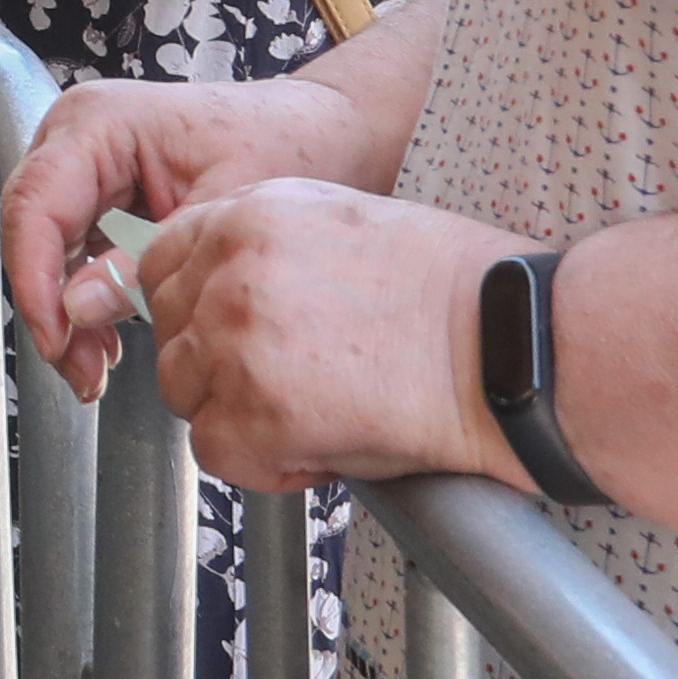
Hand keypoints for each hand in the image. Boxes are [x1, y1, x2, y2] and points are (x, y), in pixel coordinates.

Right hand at [3, 73, 422, 383]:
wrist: (328, 134)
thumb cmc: (288, 147)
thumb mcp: (217, 215)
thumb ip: (140, 265)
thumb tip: (75, 311)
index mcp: (99, 122)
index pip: (34, 204)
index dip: (34, 281)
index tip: (57, 340)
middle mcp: (79, 136)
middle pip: (30, 229)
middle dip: (49, 306)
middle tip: (81, 370)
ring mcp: (86, 164)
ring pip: (45, 248)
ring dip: (65, 311)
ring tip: (96, 368)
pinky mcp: (102, 193)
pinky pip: (73, 251)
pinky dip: (85, 299)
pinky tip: (108, 341)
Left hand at [119, 179, 530, 498]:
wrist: (515, 341)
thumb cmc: (460, 289)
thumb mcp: (341, 223)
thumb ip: (266, 247)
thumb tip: (220, 292)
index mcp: (249, 213)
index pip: (163, 260)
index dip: (194, 307)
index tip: (230, 335)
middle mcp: (230, 268)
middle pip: (169, 333)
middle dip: (217, 366)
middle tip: (289, 382)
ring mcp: (237, 339)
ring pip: (186, 396)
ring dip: (238, 415)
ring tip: (314, 414)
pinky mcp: (257, 409)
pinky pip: (218, 453)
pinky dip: (265, 465)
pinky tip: (324, 447)